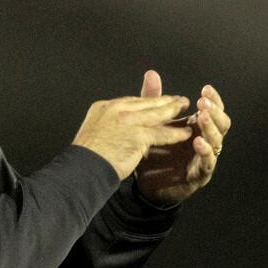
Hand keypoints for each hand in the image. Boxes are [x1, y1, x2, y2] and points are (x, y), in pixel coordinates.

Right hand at [72, 94, 193, 180]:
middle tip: (178, 99)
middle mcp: (116, 109)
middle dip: (164, 100)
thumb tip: (118, 129)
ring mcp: (127, 121)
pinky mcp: (137, 135)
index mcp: (104, 107)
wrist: (82, 169)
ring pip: (156, 113)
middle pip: (145, 102)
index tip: (158, 101)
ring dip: (173, 110)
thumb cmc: (86, 158)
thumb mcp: (93, 133)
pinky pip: (161, 133)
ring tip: (185, 110)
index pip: (131, 101)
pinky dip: (175, 133)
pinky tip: (185, 133)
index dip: (147, 102)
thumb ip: (108, 126)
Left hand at [135, 70, 230, 204]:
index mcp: (197, 127)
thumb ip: (154, 101)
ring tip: (201, 117)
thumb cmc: (154, 153)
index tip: (206, 88)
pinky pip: (208, 162)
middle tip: (204, 103)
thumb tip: (151, 74)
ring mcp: (205, 157)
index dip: (213, 99)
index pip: (213, 109)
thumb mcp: (152, 124)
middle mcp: (205, 140)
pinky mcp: (200, 174)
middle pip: (221, 122)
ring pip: (218, 140)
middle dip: (214, 111)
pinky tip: (198, 142)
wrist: (146, 185)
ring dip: (210, 127)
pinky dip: (205, 151)